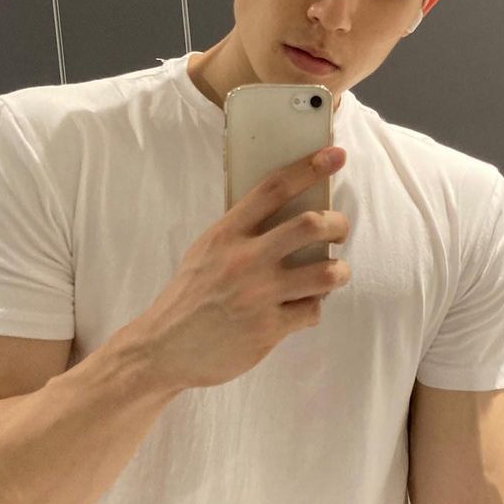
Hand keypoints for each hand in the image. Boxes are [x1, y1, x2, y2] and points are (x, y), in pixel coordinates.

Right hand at [132, 147, 350, 389]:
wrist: (163, 348)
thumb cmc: (189, 297)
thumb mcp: (206, 252)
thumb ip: (240, 233)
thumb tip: (285, 212)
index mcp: (226, 234)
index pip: (273, 189)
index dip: (308, 168)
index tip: (335, 155)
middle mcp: (244, 260)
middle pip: (309, 225)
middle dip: (337, 224)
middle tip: (339, 230)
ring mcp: (258, 295)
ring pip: (325, 272)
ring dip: (339, 271)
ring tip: (334, 273)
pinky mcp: (268, 329)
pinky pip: (312, 311)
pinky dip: (314, 308)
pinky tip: (301, 309)